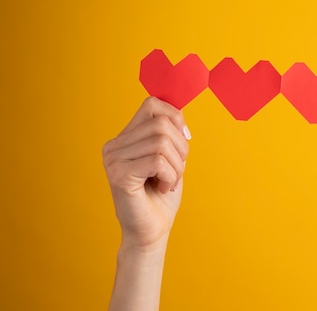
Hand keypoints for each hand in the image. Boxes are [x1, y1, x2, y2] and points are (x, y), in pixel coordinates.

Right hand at [102, 97, 190, 250]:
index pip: (152, 104)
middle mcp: (113, 146)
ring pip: (161, 142)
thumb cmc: (162, 195)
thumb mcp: (170, 157)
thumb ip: (169, 133)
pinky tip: (162, 187)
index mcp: (124, 138)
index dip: (176, 117)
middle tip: (178, 169)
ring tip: (170, 180)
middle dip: (181, 146)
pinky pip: (158, 161)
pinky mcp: (119, 175)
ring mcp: (113, 160)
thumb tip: (179, 111)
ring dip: (177, 165)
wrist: (151, 231)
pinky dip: (170, 176)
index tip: (185, 140)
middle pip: (161, 123)